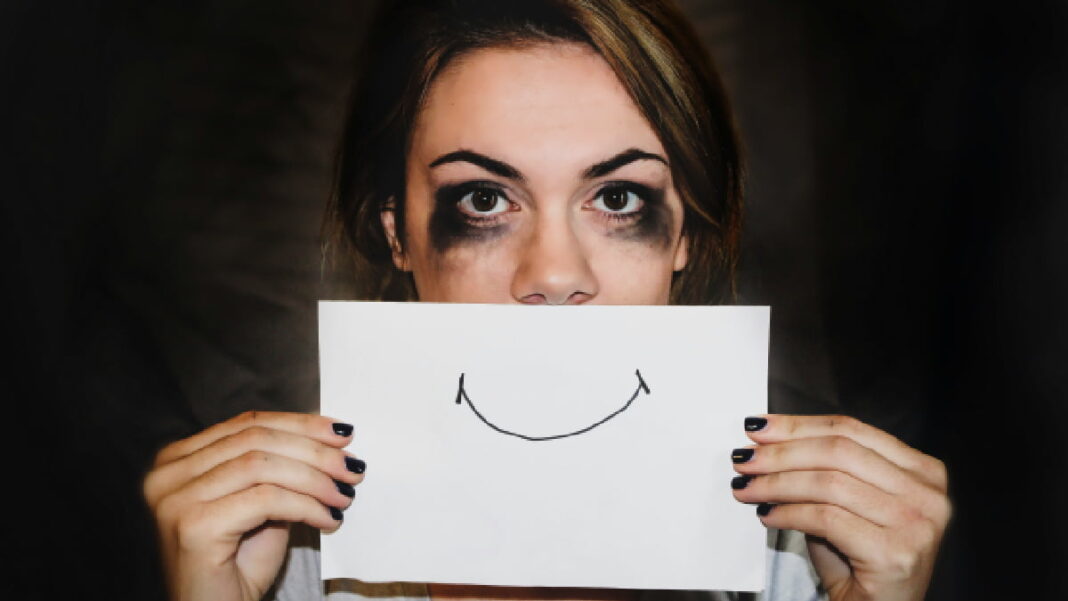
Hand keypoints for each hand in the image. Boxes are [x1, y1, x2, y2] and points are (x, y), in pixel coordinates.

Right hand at [143, 411, 365, 600]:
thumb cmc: (234, 569)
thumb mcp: (259, 506)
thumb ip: (277, 469)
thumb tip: (327, 440)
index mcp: (177, 461)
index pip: (247, 425)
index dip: (300, 425)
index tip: (343, 433)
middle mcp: (166, 475)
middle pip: (255, 440)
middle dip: (314, 450)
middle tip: (353, 466)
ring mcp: (175, 499)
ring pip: (262, 465)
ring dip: (315, 479)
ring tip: (344, 494)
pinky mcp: (193, 526)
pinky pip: (266, 499)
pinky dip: (306, 505)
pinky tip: (328, 519)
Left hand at [730, 414, 949, 600]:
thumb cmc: (859, 560)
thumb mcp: (846, 503)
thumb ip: (822, 468)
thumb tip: (766, 442)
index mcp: (922, 470)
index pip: (851, 430)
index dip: (799, 426)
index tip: (758, 427)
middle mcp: (926, 494)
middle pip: (839, 451)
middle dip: (782, 453)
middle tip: (745, 459)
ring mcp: (916, 523)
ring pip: (829, 483)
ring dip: (777, 484)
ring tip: (746, 488)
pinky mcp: (894, 553)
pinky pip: (826, 519)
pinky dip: (789, 513)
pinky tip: (767, 516)